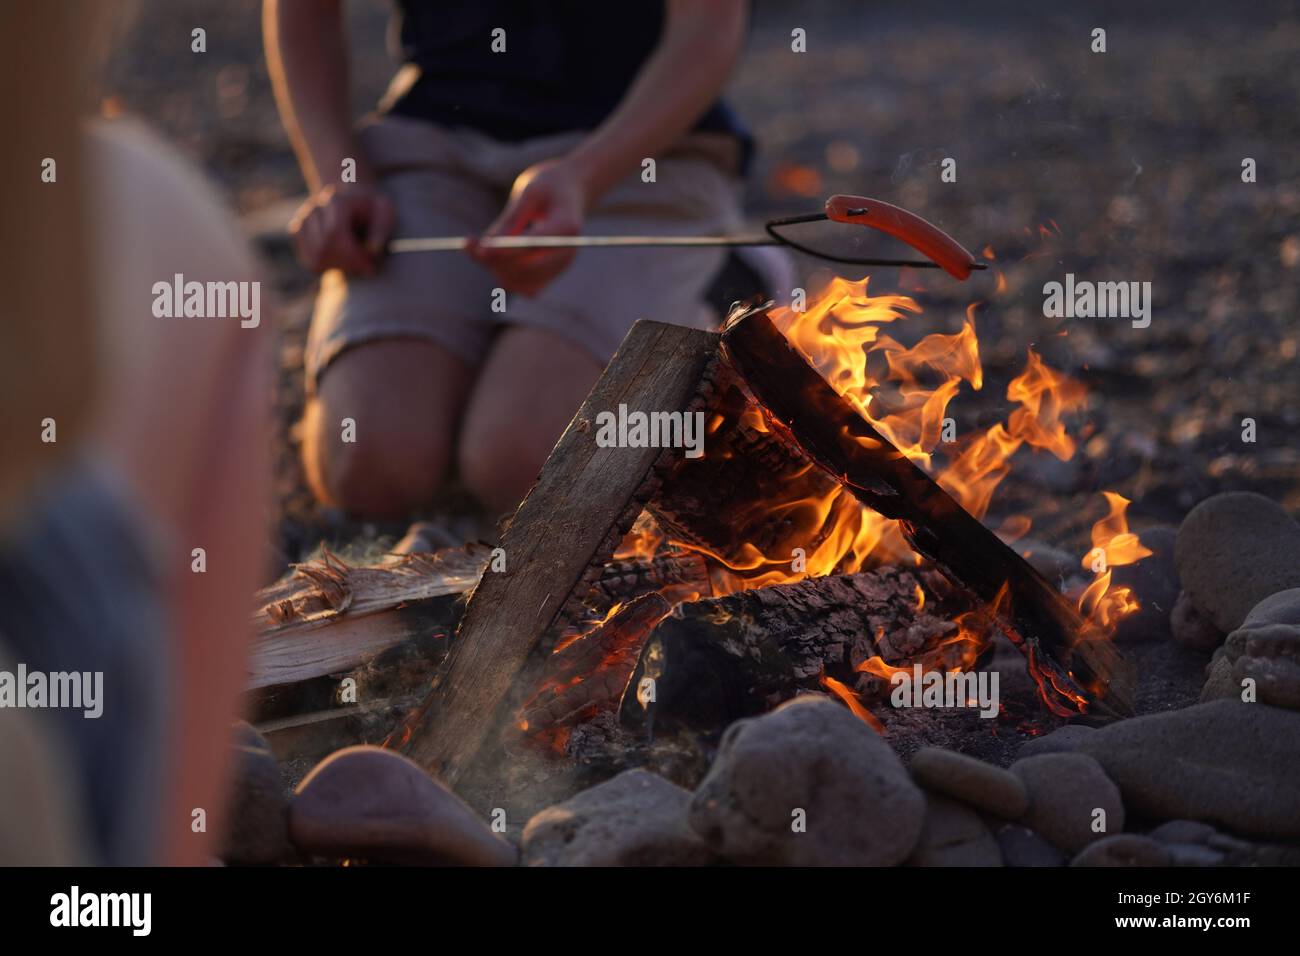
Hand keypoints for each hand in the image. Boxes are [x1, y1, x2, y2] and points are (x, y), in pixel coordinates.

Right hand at [289, 182, 395, 275]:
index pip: (334, 234)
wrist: (353, 199)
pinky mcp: (298, 232)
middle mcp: (314, 208)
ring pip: (315, 258)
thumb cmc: (371, 209)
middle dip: (348, 264)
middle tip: (366, 267)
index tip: (370, 268)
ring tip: (356, 261)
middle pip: (323, 249)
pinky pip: (309, 261)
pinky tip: (342, 260)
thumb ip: (381, 229)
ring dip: (339, 267)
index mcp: (336, 200)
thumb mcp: (385, 212)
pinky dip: (328, 267)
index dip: (352, 256)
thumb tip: (372, 250)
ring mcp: (303, 219)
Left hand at [468, 159, 588, 295]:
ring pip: (523, 284)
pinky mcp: (552, 273)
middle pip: (527, 271)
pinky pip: (526, 289)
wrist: (572, 191)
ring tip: (480, 246)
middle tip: (470, 243)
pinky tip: (494, 257)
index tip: (478, 250)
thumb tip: (486, 249)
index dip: (504, 251)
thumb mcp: (528, 192)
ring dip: (497, 270)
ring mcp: (561, 266)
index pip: (533, 246)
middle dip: (496, 261)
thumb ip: (509, 221)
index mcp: (566, 226)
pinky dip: (506, 278)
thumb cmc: (549, 186)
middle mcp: (568, 252)